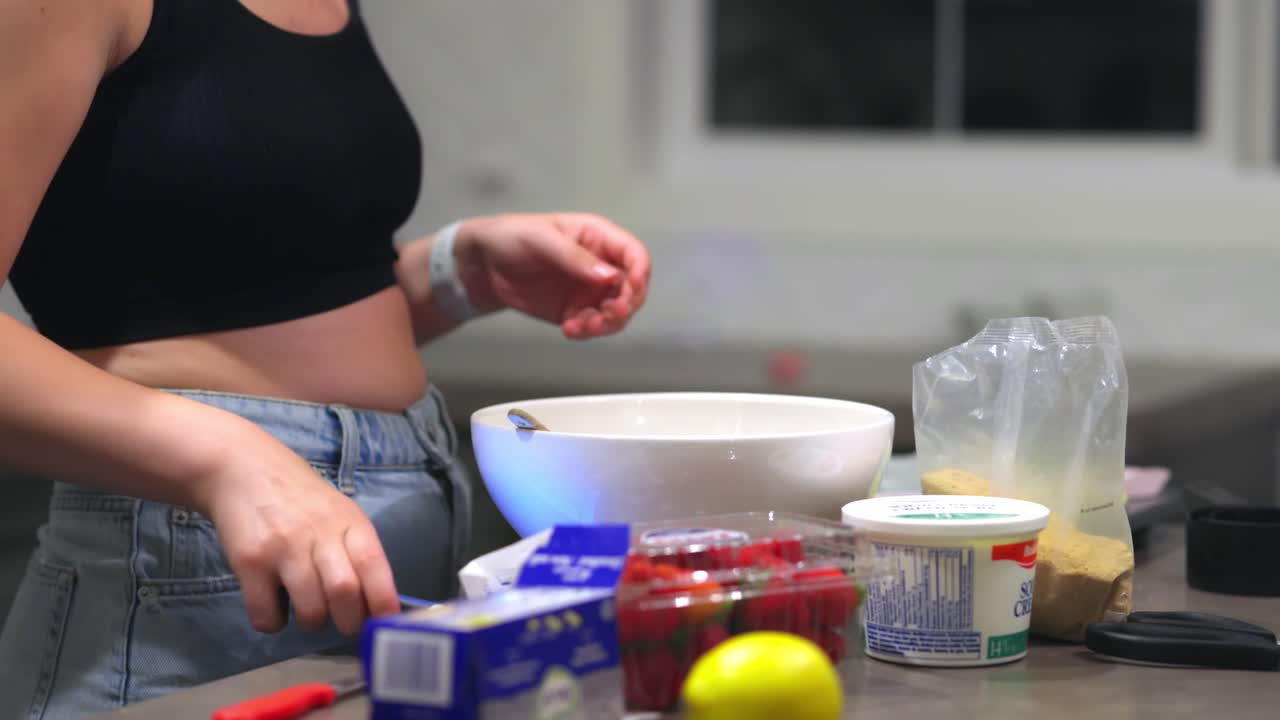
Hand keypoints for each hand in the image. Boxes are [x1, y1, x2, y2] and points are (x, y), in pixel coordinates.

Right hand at [188, 408, 398, 635]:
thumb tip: (379, 603)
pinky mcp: (249, 562)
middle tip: (345, 624)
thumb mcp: (339, 512)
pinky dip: (274, 623)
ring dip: (313, 623)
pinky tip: (273, 605)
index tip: (386, 623)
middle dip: (350, 622)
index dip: (384, 600)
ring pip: (310, 609)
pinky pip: (267, 614)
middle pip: (344, 591)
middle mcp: (318, 533)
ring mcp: (282, 548)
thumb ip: (357, 550)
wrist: (242, 469)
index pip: (374, 564)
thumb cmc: (299, 498)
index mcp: (349, 522)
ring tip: (309, 611)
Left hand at [453, 213, 650, 338]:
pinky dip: (586, 331)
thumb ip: (576, 258)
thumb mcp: (542, 240)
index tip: (633, 288)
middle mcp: (600, 265)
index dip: (640, 272)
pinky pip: (592, 326)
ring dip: (606, 324)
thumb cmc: (510, 237)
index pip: (634, 254)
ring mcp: (588, 289)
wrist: (481, 264)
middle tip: (608, 316)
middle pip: (632, 289)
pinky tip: (570, 330)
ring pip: (616, 313)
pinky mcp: (574, 310)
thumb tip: (610, 276)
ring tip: (582, 327)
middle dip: (625, 305)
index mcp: (598, 237)